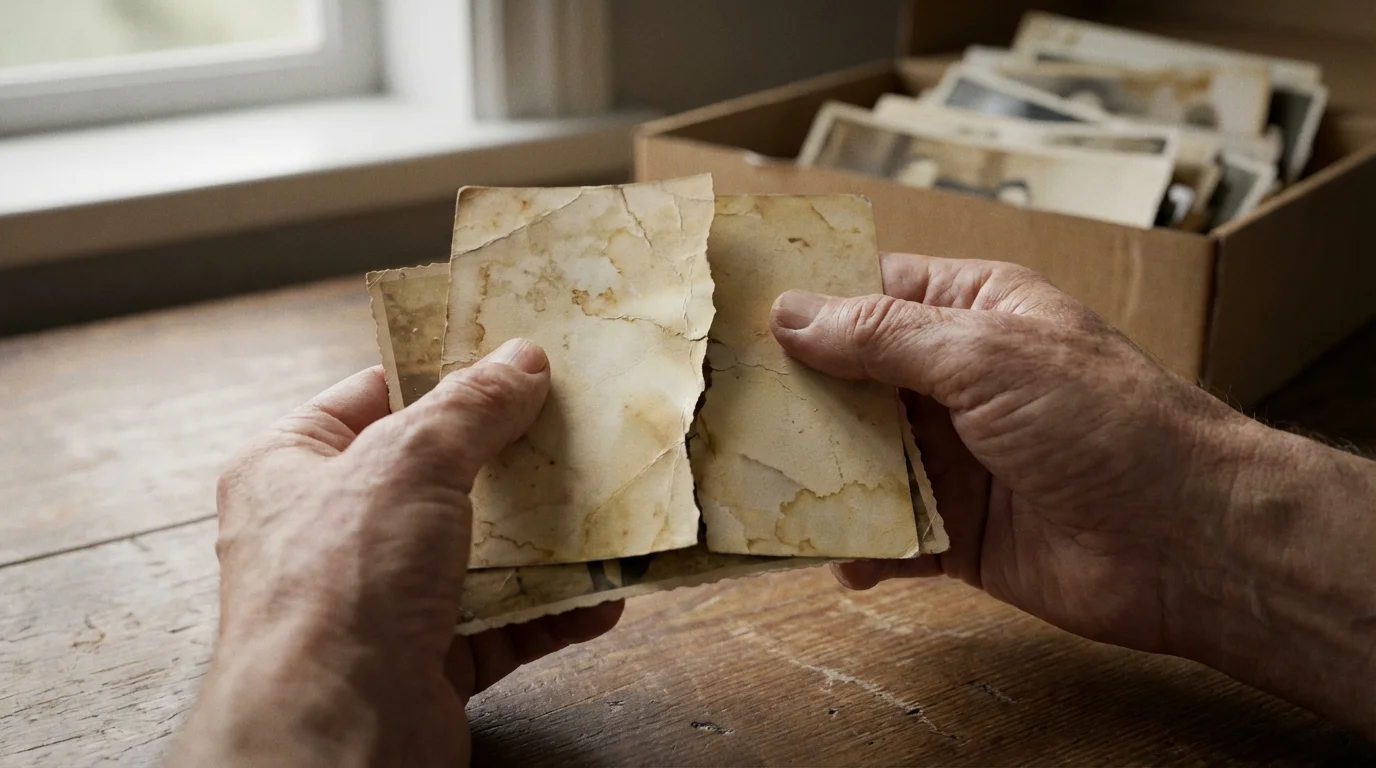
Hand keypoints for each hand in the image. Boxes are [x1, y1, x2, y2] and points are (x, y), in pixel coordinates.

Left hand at [169, 339, 621, 766]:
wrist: (335, 734)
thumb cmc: (338, 585)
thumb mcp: (409, 461)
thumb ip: (468, 406)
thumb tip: (520, 361)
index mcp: (290, 469)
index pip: (370, 398)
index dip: (440, 374)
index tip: (511, 357)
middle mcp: (329, 535)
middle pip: (437, 478)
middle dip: (509, 459)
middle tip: (577, 427)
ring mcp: (378, 604)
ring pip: (476, 553)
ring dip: (543, 538)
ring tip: (606, 507)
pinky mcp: (424, 663)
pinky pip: (501, 624)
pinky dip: (551, 609)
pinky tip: (601, 594)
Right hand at [769, 253, 1250, 652]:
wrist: (1186, 543)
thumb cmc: (1104, 423)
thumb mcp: (986, 355)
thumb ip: (883, 336)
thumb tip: (791, 315)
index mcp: (974, 313)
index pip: (871, 292)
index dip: (806, 302)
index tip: (732, 316)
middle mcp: (958, 381)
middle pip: (851, 380)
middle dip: (794, 397)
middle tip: (720, 407)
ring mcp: (957, 458)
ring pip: (862, 460)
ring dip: (818, 475)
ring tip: (754, 486)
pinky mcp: (957, 532)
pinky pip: (889, 535)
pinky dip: (859, 547)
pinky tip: (836, 557)